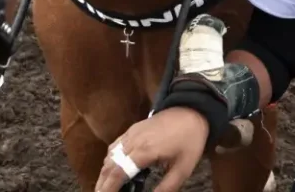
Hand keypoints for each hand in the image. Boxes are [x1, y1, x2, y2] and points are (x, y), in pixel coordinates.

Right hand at [94, 107, 208, 191]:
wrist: (192, 110)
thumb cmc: (190, 140)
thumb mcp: (183, 169)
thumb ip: (167, 187)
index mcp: (145, 151)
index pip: (119, 172)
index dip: (109, 187)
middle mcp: (134, 141)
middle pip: (110, 164)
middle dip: (102, 183)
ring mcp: (132, 133)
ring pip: (110, 155)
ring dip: (104, 172)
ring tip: (104, 187)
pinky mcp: (133, 129)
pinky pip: (115, 145)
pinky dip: (110, 160)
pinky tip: (113, 169)